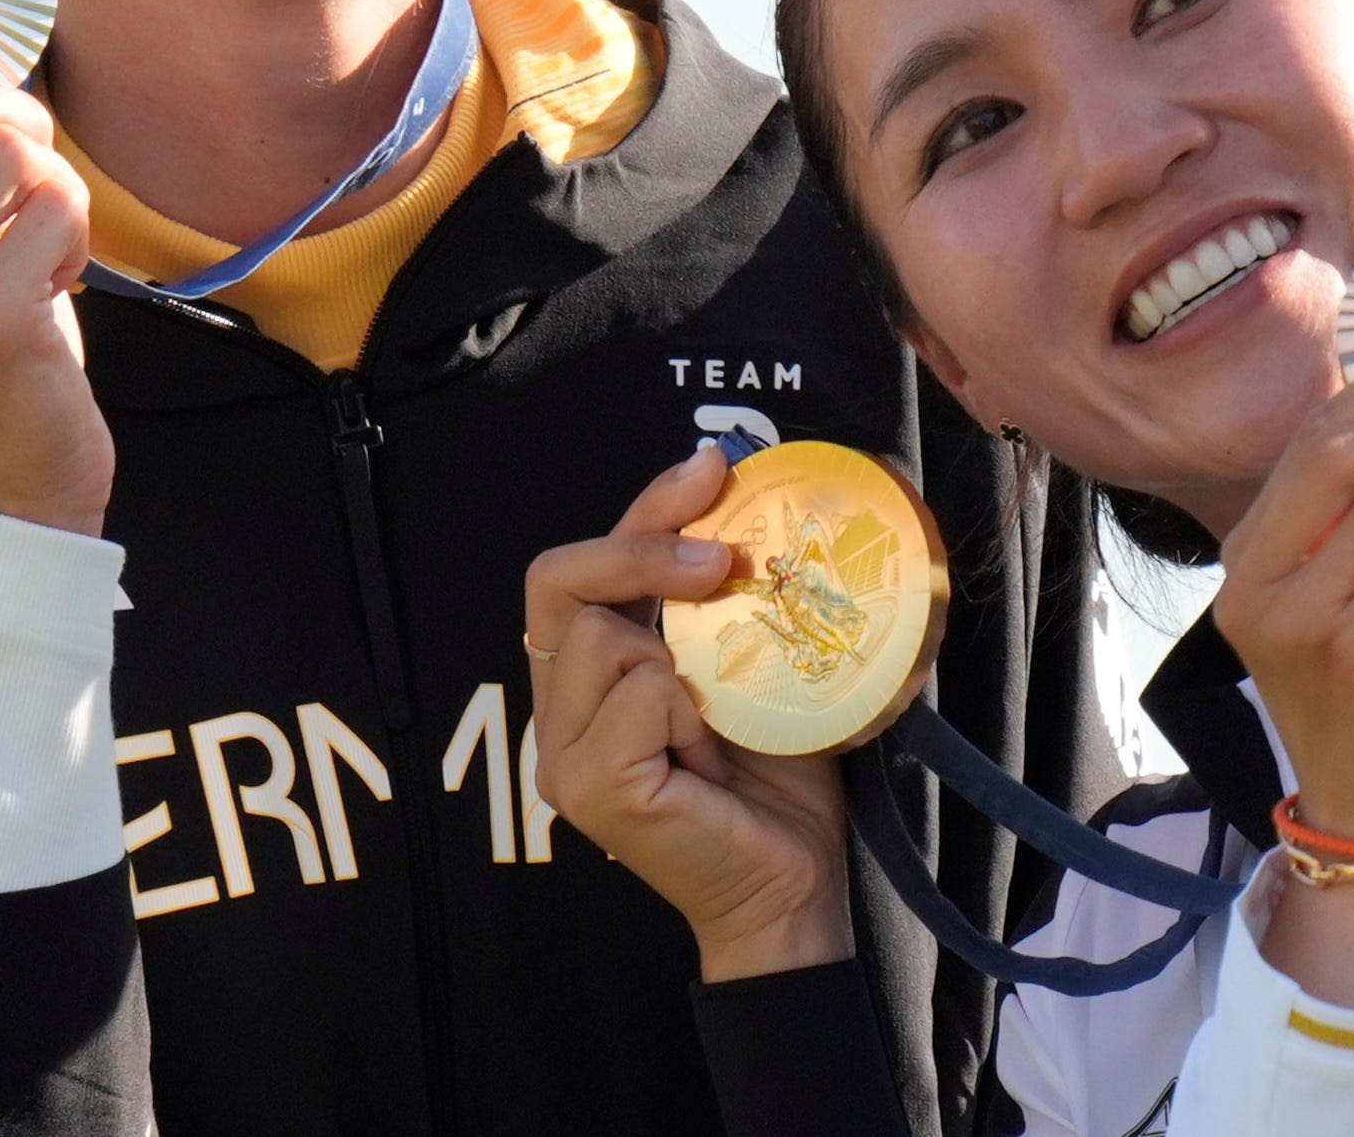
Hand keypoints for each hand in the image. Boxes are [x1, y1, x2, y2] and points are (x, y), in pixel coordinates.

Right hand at [524, 448, 854, 981]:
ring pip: (602, 639)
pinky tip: (707, 754)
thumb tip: (755, 489)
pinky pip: (635, 697)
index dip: (641, 507)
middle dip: (642, 549)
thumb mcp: (751, 660)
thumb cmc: (779, 779)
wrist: (795, 884)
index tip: (711, 469)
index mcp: (587, 679)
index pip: (579, 567)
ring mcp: (563, 758)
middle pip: (558, 581)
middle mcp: (558, 715)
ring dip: (679, 656)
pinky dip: (684, 710)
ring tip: (716, 714)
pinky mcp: (589, 790)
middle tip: (723, 560)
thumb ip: (728, 597)